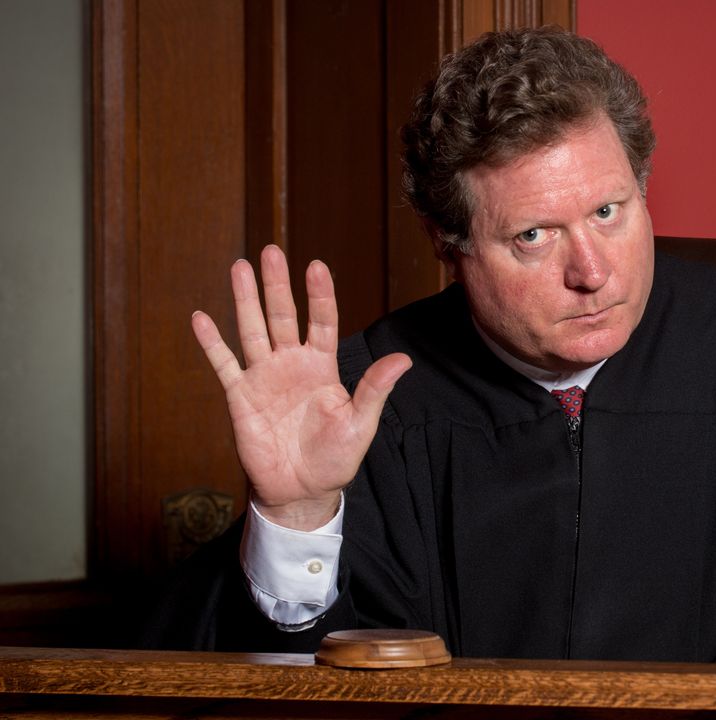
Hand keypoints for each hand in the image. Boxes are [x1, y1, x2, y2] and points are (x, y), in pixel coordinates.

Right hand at [191, 245, 410, 529]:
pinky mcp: (240, 396)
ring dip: (245, 300)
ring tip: (240, 266)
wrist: (302, 489)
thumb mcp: (361, 422)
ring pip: (252, 330)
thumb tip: (404, 360)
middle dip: (277, 285)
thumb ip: (375, 389)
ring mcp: (264, 377)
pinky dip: (212, 342)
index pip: (321, 322)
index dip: (319, 295)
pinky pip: (224, 364)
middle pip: (283, 316)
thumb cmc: (336, 456)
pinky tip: (201, 317)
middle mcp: (292, 364)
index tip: (316, 266)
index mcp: (323, 367)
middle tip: (271, 251)